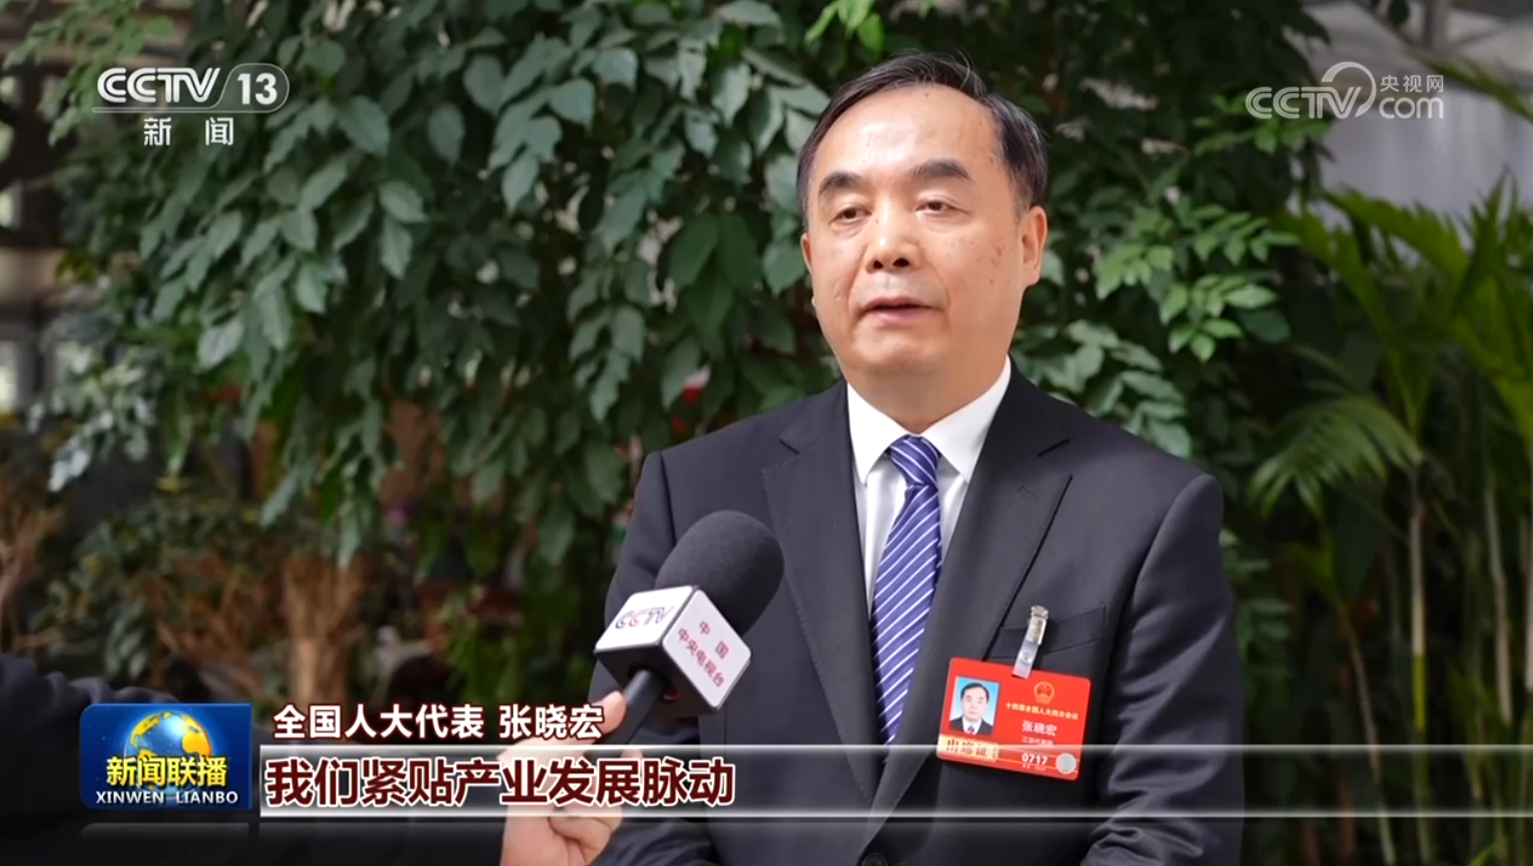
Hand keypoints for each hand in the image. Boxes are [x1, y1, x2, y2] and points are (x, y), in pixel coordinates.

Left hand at [500, 691, 627, 865]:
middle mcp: (575, 785)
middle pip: (613, 769)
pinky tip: (558, 829)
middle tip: (562, 784)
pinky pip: (604, 822)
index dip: (618, 741)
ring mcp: (586, 812)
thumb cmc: (509, 799)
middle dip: (587, 776)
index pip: (602, 742)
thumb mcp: (541, 752)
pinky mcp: (593, 839)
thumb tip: (615, 702)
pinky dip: (578, 823)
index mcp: (561, 758)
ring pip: (611, 796)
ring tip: (551, 811)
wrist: (502, 850)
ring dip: (578, 802)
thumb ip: (581, 726)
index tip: (627, 743)